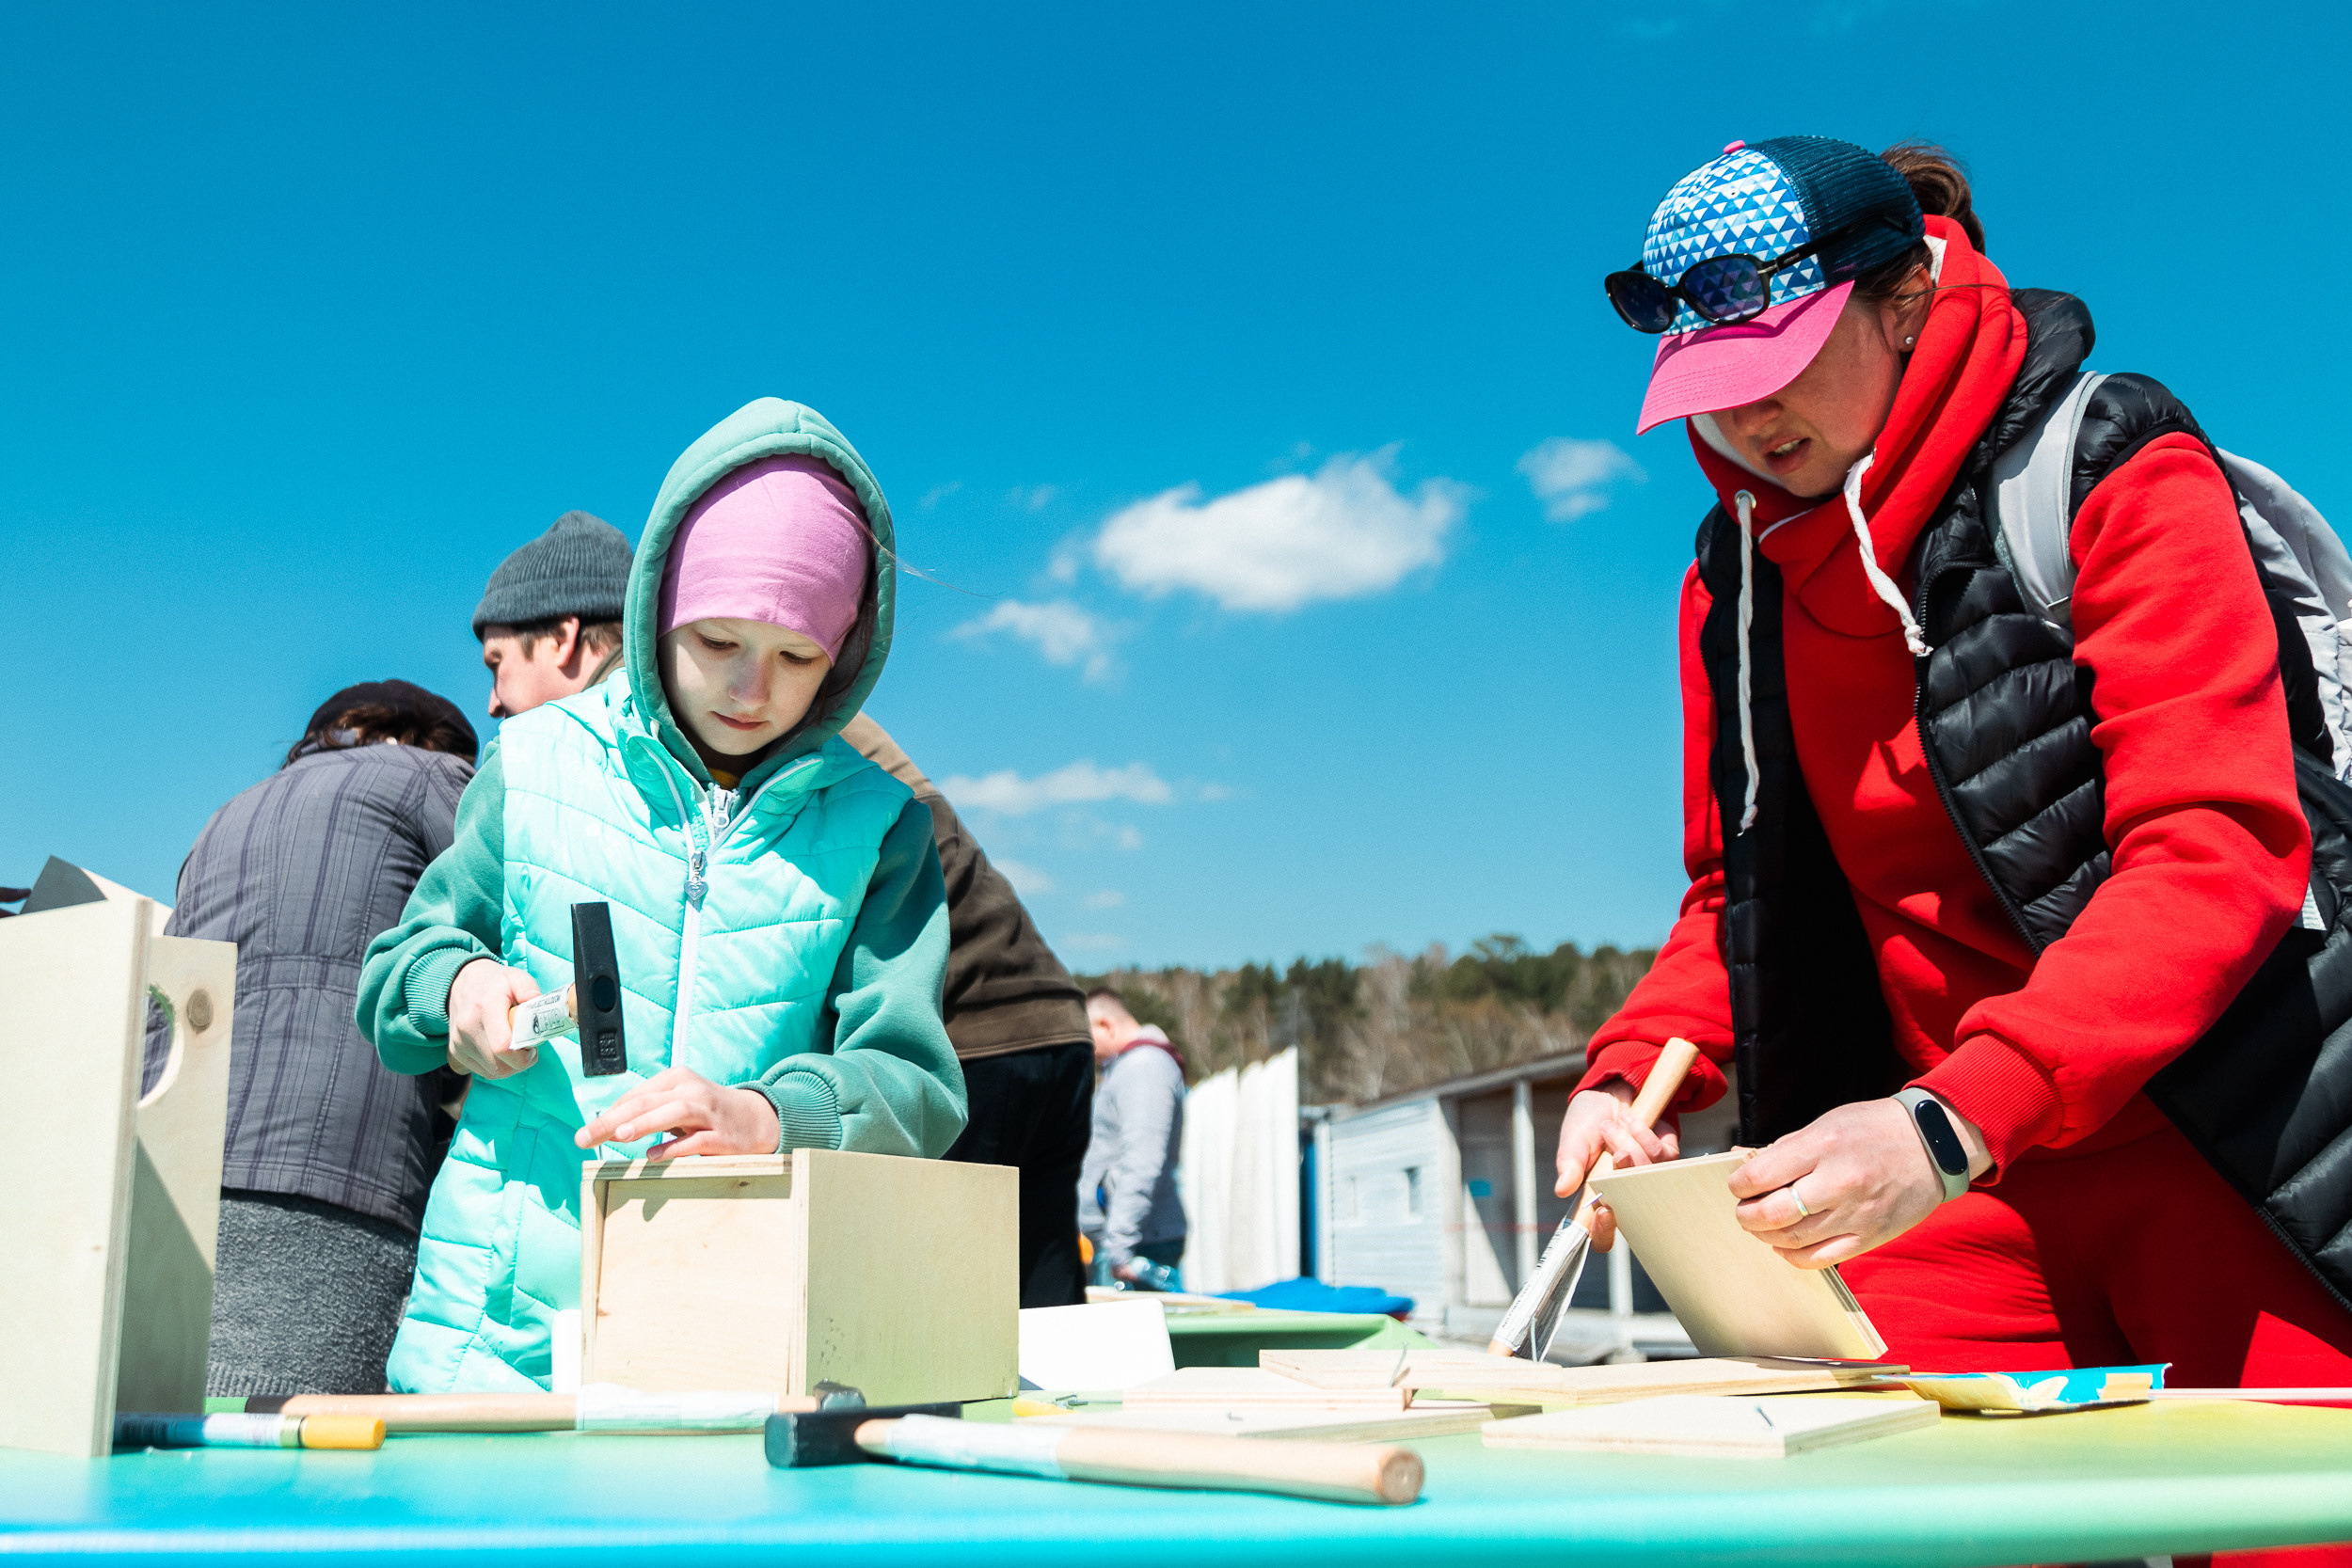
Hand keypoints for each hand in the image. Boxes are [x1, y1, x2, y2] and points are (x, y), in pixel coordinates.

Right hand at [445, 959, 543, 1078]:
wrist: (461, 984)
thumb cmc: (495, 982)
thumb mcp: (516, 977)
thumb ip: (530, 990)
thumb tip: (540, 1007)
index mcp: (485, 1008)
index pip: (503, 1047)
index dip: (523, 1055)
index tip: (533, 1046)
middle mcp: (467, 1028)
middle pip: (500, 1065)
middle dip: (521, 1062)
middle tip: (529, 1048)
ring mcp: (459, 1043)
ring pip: (492, 1072)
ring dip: (510, 1066)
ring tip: (516, 1048)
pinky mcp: (455, 1053)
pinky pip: (482, 1071)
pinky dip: (497, 1067)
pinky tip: (502, 1052)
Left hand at [573, 1066, 780, 1158]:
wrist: (757, 1119)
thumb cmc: (708, 1112)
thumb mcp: (678, 1102)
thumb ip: (649, 1110)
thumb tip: (609, 1125)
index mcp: (676, 1079)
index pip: (635, 1096)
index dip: (608, 1114)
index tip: (585, 1133)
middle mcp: (691, 1090)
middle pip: (646, 1102)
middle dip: (612, 1120)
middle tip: (585, 1138)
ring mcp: (709, 1112)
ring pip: (673, 1112)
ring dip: (645, 1123)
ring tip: (620, 1135)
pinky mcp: (722, 1135)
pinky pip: (696, 1140)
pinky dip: (674, 1147)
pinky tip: (655, 1156)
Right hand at [1554, 1081, 1680, 1251]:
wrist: (1612, 1088)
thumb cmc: (1589, 1119)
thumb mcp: (1574, 1139)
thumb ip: (1569, 1164)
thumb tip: (1562, 1191)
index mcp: (1599, 1196)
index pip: (1602, 1234)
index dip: (1604, 1232)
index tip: (1604, 1212)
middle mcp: (1627, 1192)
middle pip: (1634, 1205)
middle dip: (1625, 1173)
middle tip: (1615, 1151)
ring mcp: (1649, 1176)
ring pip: (1649, 1175)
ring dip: (1630, 1144)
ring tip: (1614, 1125)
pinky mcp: (1668, 1157)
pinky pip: (1664, 1156)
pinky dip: (1645, 1134)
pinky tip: (1632, 1119)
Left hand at [1727, 1096, 1987, 1267]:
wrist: (1933, 1145)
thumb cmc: (1874, 1130)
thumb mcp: (1826, 1124)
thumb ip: (1784, 1148)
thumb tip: (1742, 1161)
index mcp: (1823, 1146)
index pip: (1760, 1176)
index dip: (1739, 1185)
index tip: (1738, 1186)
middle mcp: (1839, 1182)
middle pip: (1772, 1214)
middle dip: (1747, 1216)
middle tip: (1744, 1211)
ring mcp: (1856, 1214)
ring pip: (1793, 1240)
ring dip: (1767, 1237)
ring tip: (1763, 1227)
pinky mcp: (1870, 1237)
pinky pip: (1820, 1259)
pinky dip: (1794, 1256)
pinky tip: (1787, 1244)